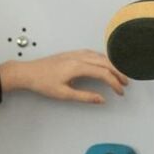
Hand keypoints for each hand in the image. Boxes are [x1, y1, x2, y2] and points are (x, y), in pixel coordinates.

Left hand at [0, 50, 128, 103]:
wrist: (28, 72)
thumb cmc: (43, 83)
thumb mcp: (64, 94)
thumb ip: (84, 96)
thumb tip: (101, 99)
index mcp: (77, 67)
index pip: (103, 73)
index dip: (114, 83)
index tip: (120, 92)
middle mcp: (78, 57)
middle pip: (104, 63)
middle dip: (117, 73)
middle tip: (125, 84)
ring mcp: (75, 53)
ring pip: (99, 56)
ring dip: (111, 65)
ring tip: (118, 75)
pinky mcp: (71, 53)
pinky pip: (92, 53)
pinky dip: (102, 59)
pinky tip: (104, 64)